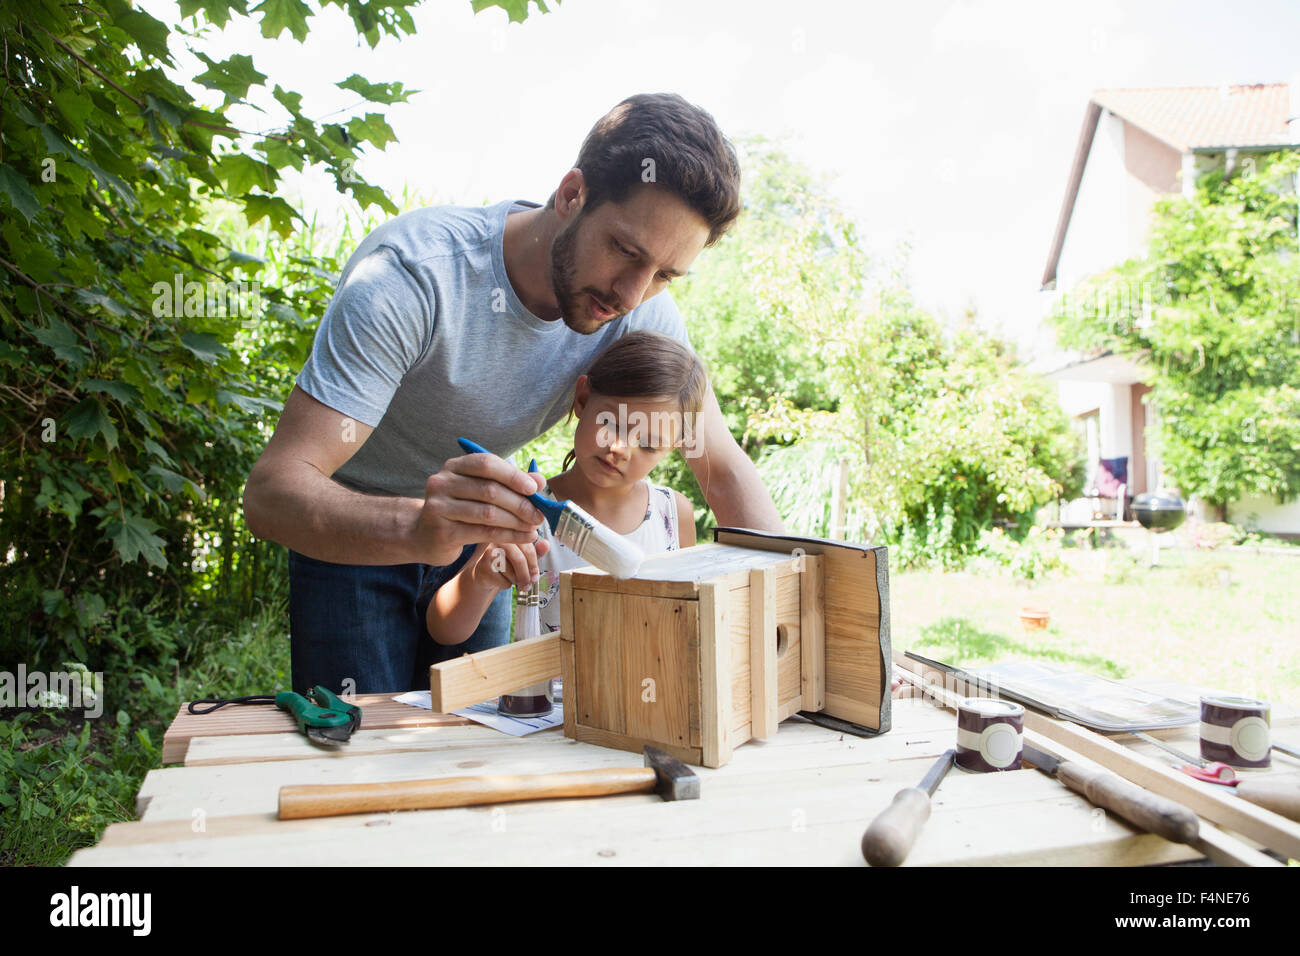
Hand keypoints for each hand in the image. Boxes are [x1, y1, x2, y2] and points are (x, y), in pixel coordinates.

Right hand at [413, 452, 547, 565]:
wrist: (427, 536)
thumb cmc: (461, 510)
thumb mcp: (482, 492)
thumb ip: (510, 483)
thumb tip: (540, 480)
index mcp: (454, 466)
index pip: (486, 463)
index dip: (512, 475)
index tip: (534, 489)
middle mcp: (442, 482)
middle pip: (489, 490)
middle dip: (520, 503)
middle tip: (539, 515)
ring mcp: (439, 507)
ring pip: (488, 513)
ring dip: (516, 521)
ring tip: (534, 527)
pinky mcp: (443, 532)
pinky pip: (483, 532)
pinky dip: (509, 535)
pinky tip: (525, 537)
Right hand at [468, 539, 551, 591]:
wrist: (485, 574)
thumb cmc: (506, 563)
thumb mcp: (524, 556)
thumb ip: (536, 551)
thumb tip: (546, 544)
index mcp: (512, 533)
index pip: (528, 548)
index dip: (534, 565)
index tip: (536, 576)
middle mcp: (499, 539)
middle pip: (519, 560)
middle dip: (526, 576)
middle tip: (529, 585)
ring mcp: (489, 552)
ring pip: (511, 572)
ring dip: (515, 581)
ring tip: (511, 578)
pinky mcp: (483, 566)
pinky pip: (503, 580)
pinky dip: (506, 585)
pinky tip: (500, 579)